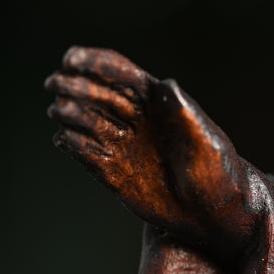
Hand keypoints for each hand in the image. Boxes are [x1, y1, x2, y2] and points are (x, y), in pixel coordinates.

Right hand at [46, 47, 261, 258]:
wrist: (216, 216)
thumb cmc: (219, 172)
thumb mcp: (206, 141)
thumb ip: (184, 113)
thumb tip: (166, 84)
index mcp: (157, 102)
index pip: (120, 73)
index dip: (95, 62)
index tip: (71, 58)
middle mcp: (136, 120)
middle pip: (98, 94)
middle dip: (74, 85)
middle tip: (55, 84)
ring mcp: (124, 146)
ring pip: (87, 122)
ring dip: (70, 113)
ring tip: (59, 111)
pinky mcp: (114, 173)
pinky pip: (86, 154)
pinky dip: (73, 145)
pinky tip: (64, 139)